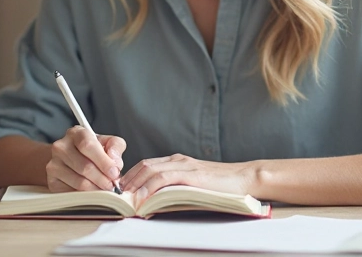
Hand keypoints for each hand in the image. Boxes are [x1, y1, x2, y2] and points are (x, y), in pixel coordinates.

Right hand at [45, 126, 125, 192]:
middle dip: (102, 179)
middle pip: (84, 167)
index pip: (88, 146)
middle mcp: (61, 147)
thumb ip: (115, 147)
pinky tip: (92, 193)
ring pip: (79, 182)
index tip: (114, 172)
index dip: (103, 162)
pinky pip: (72, 193)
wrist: (70, 159)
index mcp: (76, 133)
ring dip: (96, 189)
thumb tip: (115, 163)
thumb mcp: (107, 142)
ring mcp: (54, 165)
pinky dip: (86, 196)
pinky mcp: (52, 182)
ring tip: (104, 190)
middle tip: (112, 185)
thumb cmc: (92, 150)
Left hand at [120, 154, 255, 204]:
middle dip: (127, 179)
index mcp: (178, 161)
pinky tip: (141, 197)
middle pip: (144, 165)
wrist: (245, 178)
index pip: (147, 165)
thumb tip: (157, 202)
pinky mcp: (191, 174)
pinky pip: (164, 178)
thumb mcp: (195, 185)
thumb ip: (177, 188)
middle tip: (115, 195)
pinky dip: (149, 187)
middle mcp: (178, 160)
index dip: (130, 176)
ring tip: (124, 198)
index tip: (120, 190)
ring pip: (150, 169)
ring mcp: (184, 165)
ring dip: (134, 183)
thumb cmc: (223, 186)